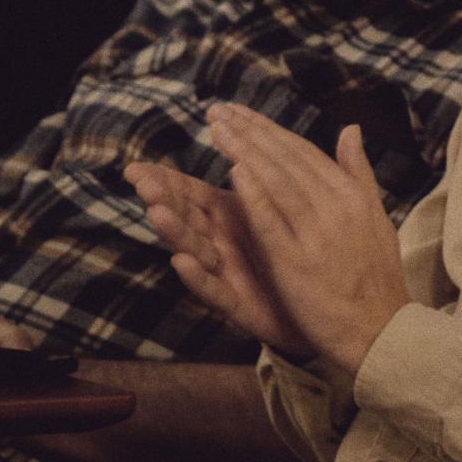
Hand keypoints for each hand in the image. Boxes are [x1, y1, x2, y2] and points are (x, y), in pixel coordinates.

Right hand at [125, 157, 313, 358]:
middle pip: (186, 218)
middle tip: (141, 182)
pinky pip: (215, 290)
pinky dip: (198, 277)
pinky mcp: (238, 303)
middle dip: (163, 199)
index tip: (135, 168)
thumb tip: (260, 149)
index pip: (191, 195)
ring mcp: (226, 274)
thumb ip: (268, 182)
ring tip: (157, 213)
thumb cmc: (299, 261)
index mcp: (232, 218)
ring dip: (176, 232)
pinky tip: (183, 262)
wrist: (326, 312)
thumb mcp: (285, 215)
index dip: (165, 181)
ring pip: (195, 250)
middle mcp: (221, 244)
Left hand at [205, 102, 408, 375]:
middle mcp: (336, 207)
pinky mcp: (298, 262)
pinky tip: (234, 173)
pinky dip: (255, 196)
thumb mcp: (375, 217)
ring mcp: (317, 234)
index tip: (240, 113)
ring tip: (217, 130)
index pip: (304, 152)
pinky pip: (273, 223)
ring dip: (246, 152)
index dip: (269, 130)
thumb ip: (358, 172)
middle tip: (218, 111)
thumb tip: (351, 129)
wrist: (382, 330)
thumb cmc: (377, 277)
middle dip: (250, 132)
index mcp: (352, 195)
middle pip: (286, 161)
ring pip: (277, 182)